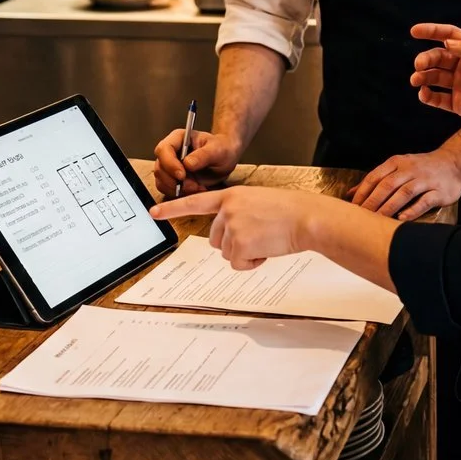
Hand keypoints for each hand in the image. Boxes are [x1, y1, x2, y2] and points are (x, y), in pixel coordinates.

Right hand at [152, 128, 241, 197]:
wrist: (225, 160)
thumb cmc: (222, 149)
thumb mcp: (217, 150)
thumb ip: (203, 155)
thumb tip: (187, 163)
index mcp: (178, 138)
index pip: (163, 149)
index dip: (169, 164)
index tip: (182, 175)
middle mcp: (170, 152)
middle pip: (160, 168)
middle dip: (174, 181)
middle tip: (193, 185)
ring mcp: (169, 167)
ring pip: (162, 181)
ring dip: (178, 189)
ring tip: (198, 187)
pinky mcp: (172, 180)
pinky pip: (168, 190)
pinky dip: (180, 194)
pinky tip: (196, 190)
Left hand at [152, 186, 330, 269]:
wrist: (306, 217)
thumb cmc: (288, 210)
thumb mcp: (258, 202)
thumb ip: (238, 212)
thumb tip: (227, 236)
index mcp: (231, 195)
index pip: (195, 202)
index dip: (172, 208)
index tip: (154, 212)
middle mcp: (227, 209)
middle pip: (215, 238)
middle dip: (233, 243)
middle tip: (259, 235)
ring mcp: (232, 226)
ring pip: (226, 252)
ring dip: (245, 252)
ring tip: (267, 239)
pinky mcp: (239, 244)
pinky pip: (238, 263)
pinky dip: (252, 262)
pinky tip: (267, 249)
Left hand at [352, 144, 460, 220]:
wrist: (454, 163)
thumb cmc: (421, 168)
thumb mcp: (398, 167)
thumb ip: (376, 179)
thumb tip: (350, 194)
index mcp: (397, 162)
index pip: (375, 177)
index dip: (363, 193)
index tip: (353, 208)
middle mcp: (410, 169)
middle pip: (387, 185)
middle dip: (373, 202)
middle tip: (362, 218)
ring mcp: (425, 180)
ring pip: (404, 193)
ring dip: (389, 207)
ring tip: (378, 220)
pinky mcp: (439, 191)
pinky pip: (425, 201)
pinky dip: (413, 210)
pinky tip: (402, 219)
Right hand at [409, 23, 460, 124]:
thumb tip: (448, 43)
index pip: (450, 35)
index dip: (432, 31)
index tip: (414, 31)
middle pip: (439, 57)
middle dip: (426, 59)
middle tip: (418, 65)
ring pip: (435, 77)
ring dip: (423, 76)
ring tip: (415, 80)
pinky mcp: (459, 104)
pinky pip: (439, 99)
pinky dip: (428, 96)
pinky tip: (423, 94)